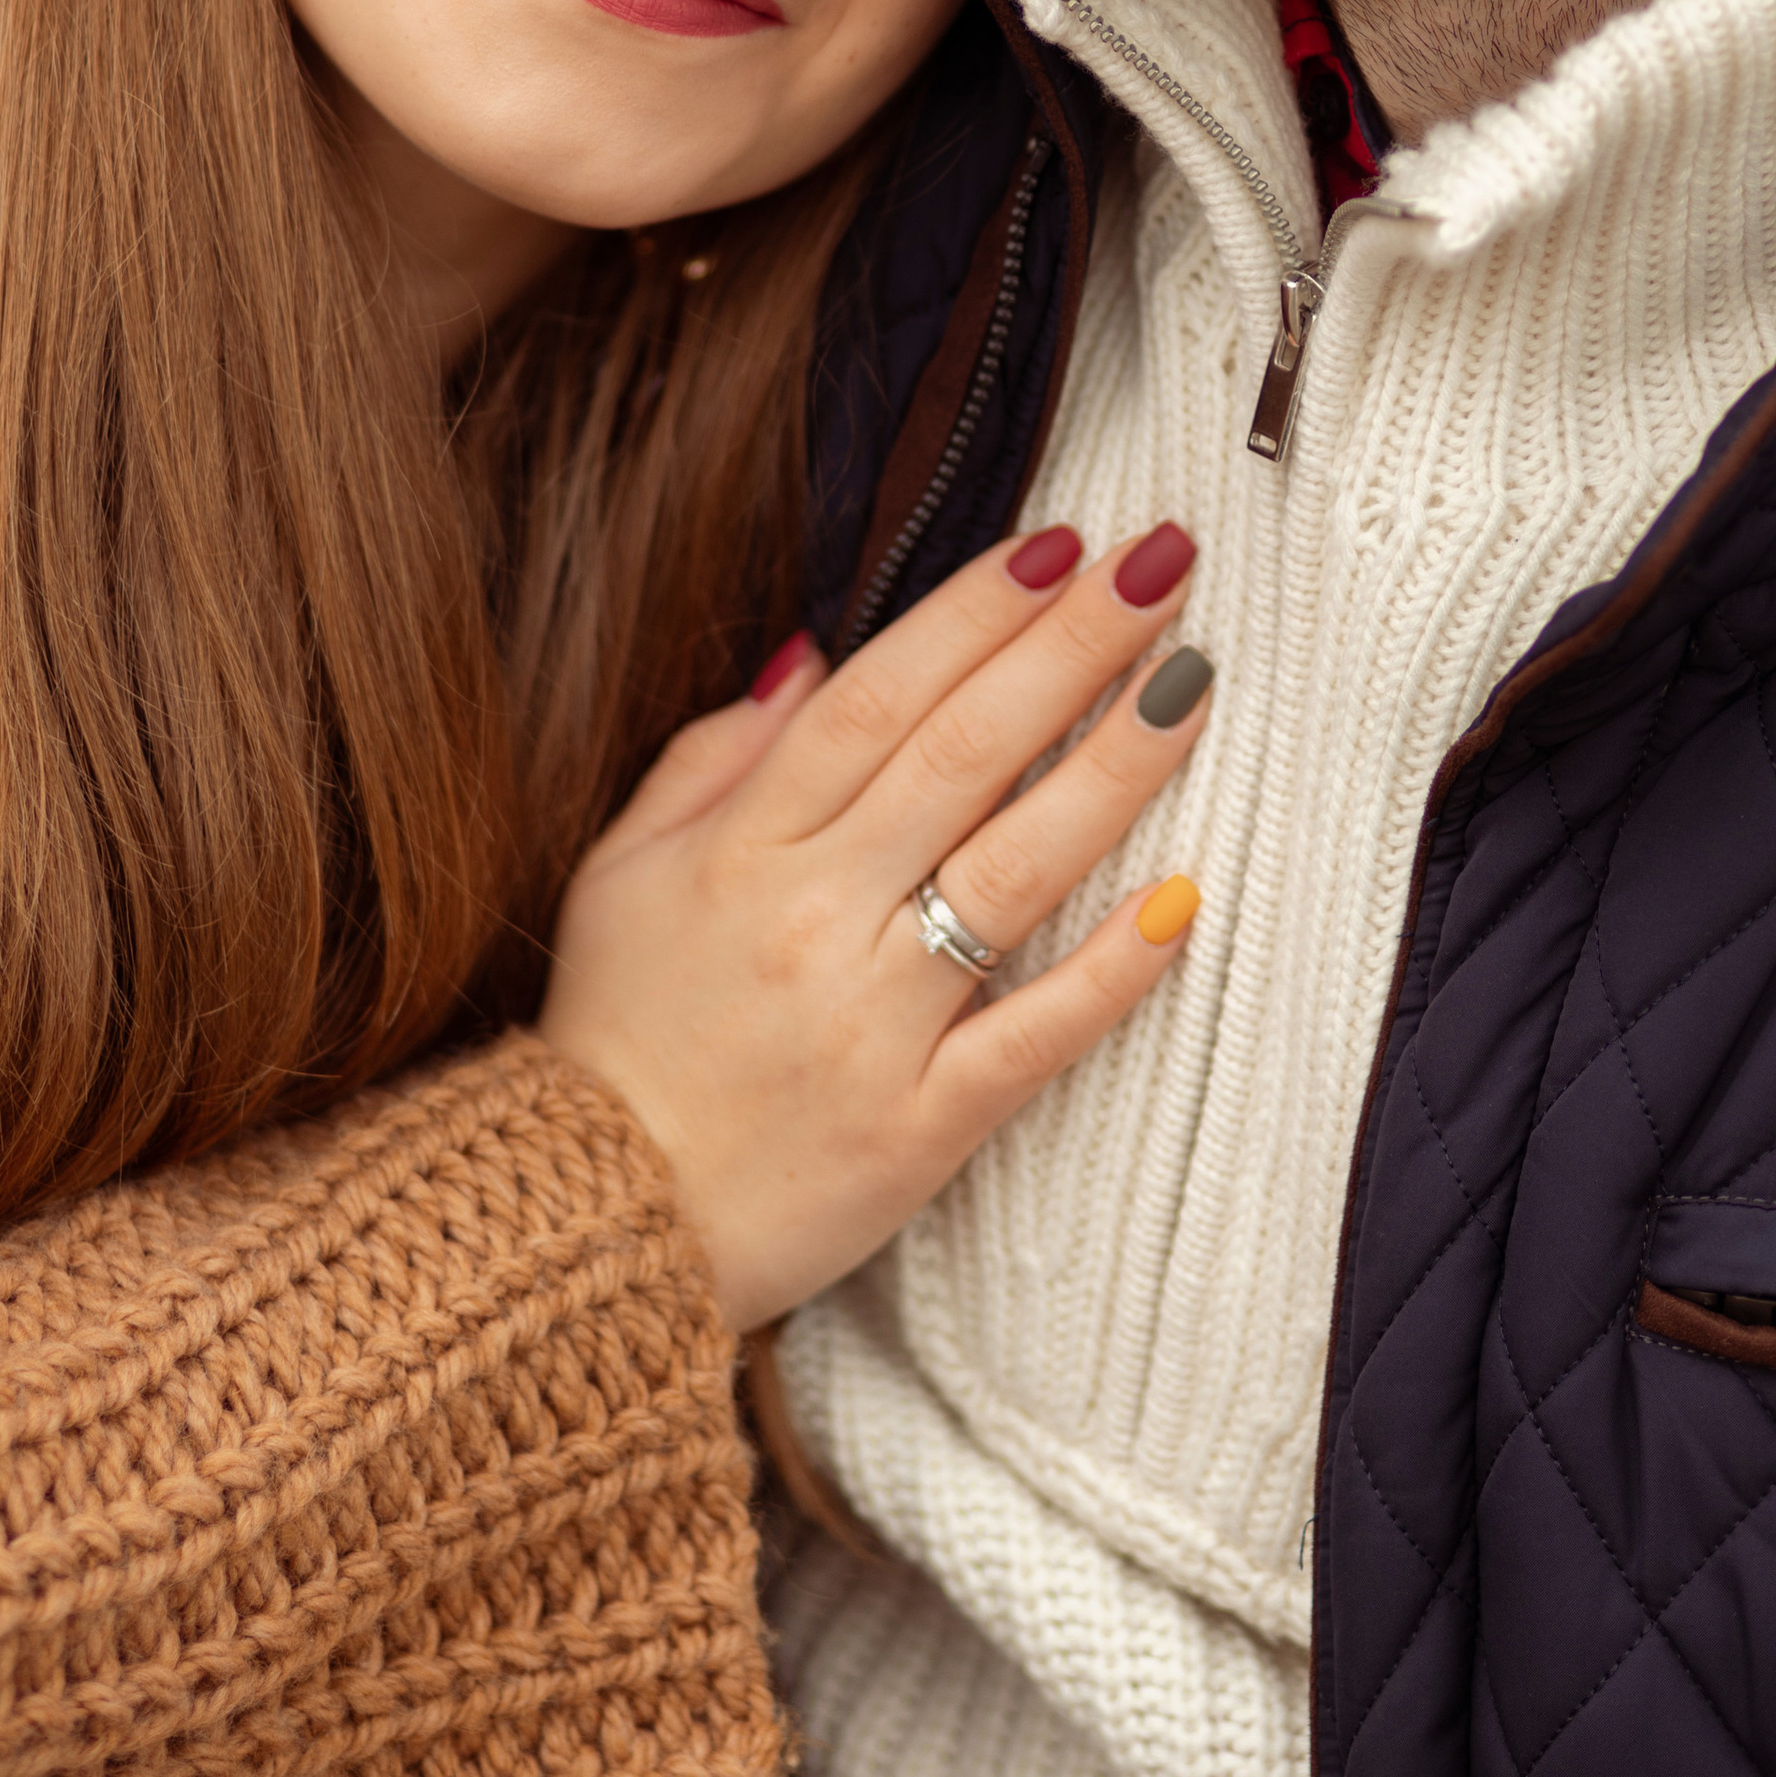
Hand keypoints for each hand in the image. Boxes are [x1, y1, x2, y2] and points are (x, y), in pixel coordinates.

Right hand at [538, 522, 1210, 1333]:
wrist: (586, 1233)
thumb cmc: (615, 1035)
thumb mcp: (626, 871)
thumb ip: (719, 754)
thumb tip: (819, 651)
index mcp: (743, 848)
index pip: (879, 697)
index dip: (975, 612)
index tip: (1060, 542)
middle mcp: (814, 917)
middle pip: (962, 754)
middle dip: (1069, 647)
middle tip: (1161, 563)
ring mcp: (875, 1021)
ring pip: (1012, 871)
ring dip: (1112, 769)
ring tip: (1189, 680)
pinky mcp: (922, 1125)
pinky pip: (1032, 1037)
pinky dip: (1109, 971)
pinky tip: (1183, 900)